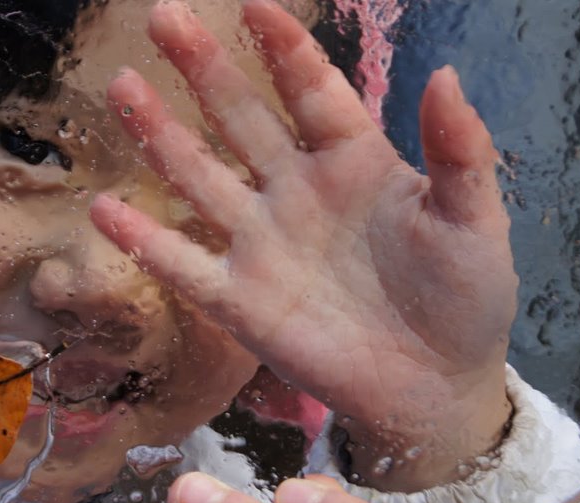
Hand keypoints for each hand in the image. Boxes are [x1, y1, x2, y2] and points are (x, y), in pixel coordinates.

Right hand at [89, 0, 517, 490]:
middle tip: (163, 17)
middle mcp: (294, 192)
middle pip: (239, 118)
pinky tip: (104, 209)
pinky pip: (182, 264)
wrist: (433, 387)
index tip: (251, 1)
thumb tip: (444, 73)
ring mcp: (260, 245)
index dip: (283, 46)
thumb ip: (460, 152)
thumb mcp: (475, 221)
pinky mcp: (238, 302)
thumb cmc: (463, 299)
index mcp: (353, 162)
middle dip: (203, 68)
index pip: (311, 90)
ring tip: (124, 87)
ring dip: (160, 134)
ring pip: (198, 177)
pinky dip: (143, 240)